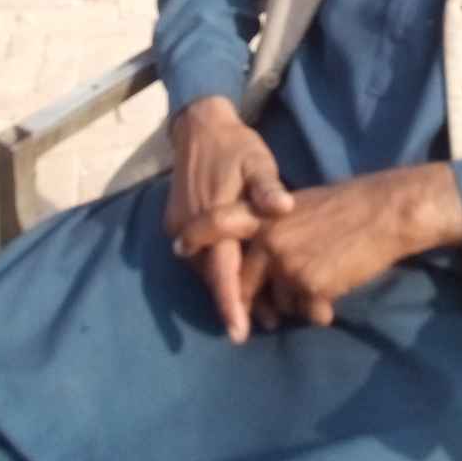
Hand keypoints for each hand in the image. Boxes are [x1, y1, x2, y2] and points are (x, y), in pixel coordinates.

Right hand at [165, 96, 292, 342]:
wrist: (199, 127)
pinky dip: (218, 269)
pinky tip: (238, 276)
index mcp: (213, 218)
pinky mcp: (177, 224)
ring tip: (257, 309)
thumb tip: (284, 207)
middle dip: (236, 304)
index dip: (231, 304)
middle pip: (214, 278)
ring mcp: (180, 228)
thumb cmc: (235, 147)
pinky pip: (199, 257)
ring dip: (227, 288)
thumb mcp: (257, 161)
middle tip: (266, 324)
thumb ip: (267, 187)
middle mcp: (190, 230)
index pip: (222, 271)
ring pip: (205, 270)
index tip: (239, 333)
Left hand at [176, 164, 461, 338]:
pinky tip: (335, 292)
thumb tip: (257, 269)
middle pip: (243, 282)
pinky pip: (305, 311)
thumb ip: (271, 231)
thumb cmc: (345, 208)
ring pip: (277, 301)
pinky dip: (320, 309)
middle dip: (254, 301)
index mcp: (263, 213)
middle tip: (262, 315)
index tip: (179, 248)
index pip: (218, 221)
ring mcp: (286, 262)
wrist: (382, 213)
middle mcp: (267, 237)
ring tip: (322, 278)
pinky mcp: (308, 283)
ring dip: (295, 301)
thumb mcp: (298, 207)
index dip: (196, 235)